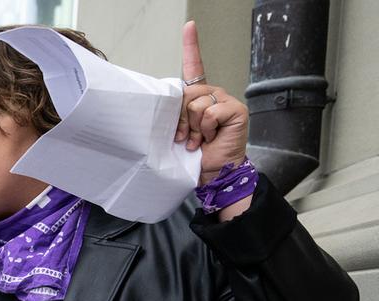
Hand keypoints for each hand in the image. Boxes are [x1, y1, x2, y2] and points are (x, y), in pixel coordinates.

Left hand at [175, 21, 248, 184]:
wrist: (212, 172)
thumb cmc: (193, 155)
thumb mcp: (179, 131)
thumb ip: (176, 113)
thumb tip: (167, 104)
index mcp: (198, 97)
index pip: (195, 66)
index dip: (192, 45)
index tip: (190, 26)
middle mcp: (212, 95)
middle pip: (186, 93)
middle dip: (181, 119)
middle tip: (185, 137)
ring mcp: (225, 100)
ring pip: (197, 104)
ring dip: (194, 127)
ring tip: (200, 139)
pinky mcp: (235, 109)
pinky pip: (210, 113)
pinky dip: (206, 129)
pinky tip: (212, 137)